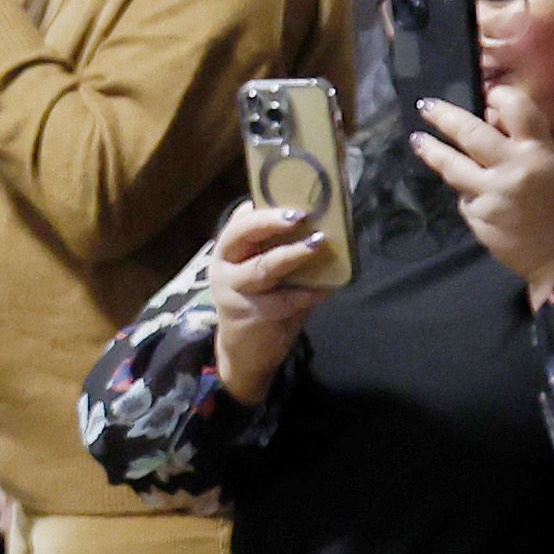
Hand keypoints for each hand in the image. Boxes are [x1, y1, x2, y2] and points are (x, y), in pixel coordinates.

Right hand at [203, 197, 334, 408]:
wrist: (243, 354)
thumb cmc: (259, 303)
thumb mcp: (261, 272)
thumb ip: (275, 248)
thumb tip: (318, 220)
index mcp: (227, 252)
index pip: (239, 221)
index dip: (263, 208)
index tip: (291, 198)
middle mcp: (224, 268)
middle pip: (241, 236)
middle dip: (270, 222)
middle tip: (300, 215)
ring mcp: (236, 293)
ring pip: (264, 268)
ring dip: (293, 254)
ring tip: (317, 244)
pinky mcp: (253, 316)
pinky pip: (287, 300)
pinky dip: (311, 292)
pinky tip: (328, 287)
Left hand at [405, 97, 553, 292]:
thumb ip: (529, 147)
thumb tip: (496, 127)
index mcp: (539, 152)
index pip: (515, 109)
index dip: (499, 95)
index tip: (486, 93)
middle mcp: (510, 170)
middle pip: (469, 133)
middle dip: (443, 116)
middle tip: (425, 107)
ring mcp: (489, 196)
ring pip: (453, 168)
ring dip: (433, 152)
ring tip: (419, 141)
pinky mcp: (478, 221)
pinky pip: (465, 200)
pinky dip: (467, 194)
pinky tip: (474, 196)